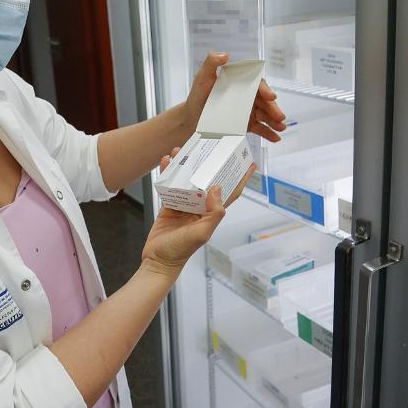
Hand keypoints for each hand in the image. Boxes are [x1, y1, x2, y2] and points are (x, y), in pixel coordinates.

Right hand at [141, 149, 258, 276]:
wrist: (157, 260)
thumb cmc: (180, 251)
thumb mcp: (202, 233)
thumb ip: (214, 213)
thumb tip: (217, 189)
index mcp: (211, 213)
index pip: (230, 193)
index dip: (241, 179)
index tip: (249, 164)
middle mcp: (200, 207)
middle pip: (207, 180)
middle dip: (209, 164)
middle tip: (211, 146)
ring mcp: (184, 205)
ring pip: (188, 179)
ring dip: (186, 165)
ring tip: (183, 149)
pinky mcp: (169, 205)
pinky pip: (170, 185)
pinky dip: (169, 172)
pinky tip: (167, 162)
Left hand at [185, 51, 287, 142]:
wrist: (192, 117)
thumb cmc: (198, 94)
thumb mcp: (202, 77)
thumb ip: (211, 62)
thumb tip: (225, 55)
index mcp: (241, 82)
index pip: (256, 84)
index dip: (265, 90)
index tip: (270, 96)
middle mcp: (247, 96)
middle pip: (264, 101)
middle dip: (273, 108)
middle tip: (279, 116)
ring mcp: (248, 111)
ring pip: (265, 115)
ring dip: (274, 121)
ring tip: (281, 128)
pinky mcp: (246, 124)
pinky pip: (260, 128)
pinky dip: (268, 133)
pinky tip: (276, 138)